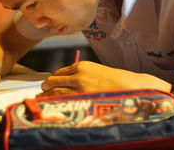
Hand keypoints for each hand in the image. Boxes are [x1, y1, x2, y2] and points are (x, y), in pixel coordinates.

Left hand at [39, 61, 169, 95]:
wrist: (131, 88)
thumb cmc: (116, 83)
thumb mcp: (97, 73)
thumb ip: (83, 76)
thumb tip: (68, 83)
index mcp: (81, 66)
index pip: (59, 73)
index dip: (53, 80)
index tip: (49, 85)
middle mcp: (77, 75)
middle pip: (52, 81)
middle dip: (46, 88)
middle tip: (42, 94)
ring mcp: (78, 87)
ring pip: (53, 92)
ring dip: (46, 97)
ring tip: (42, 101)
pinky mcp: (81, 98)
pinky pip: (61, 101)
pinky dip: (53, 103)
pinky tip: (50, 106)